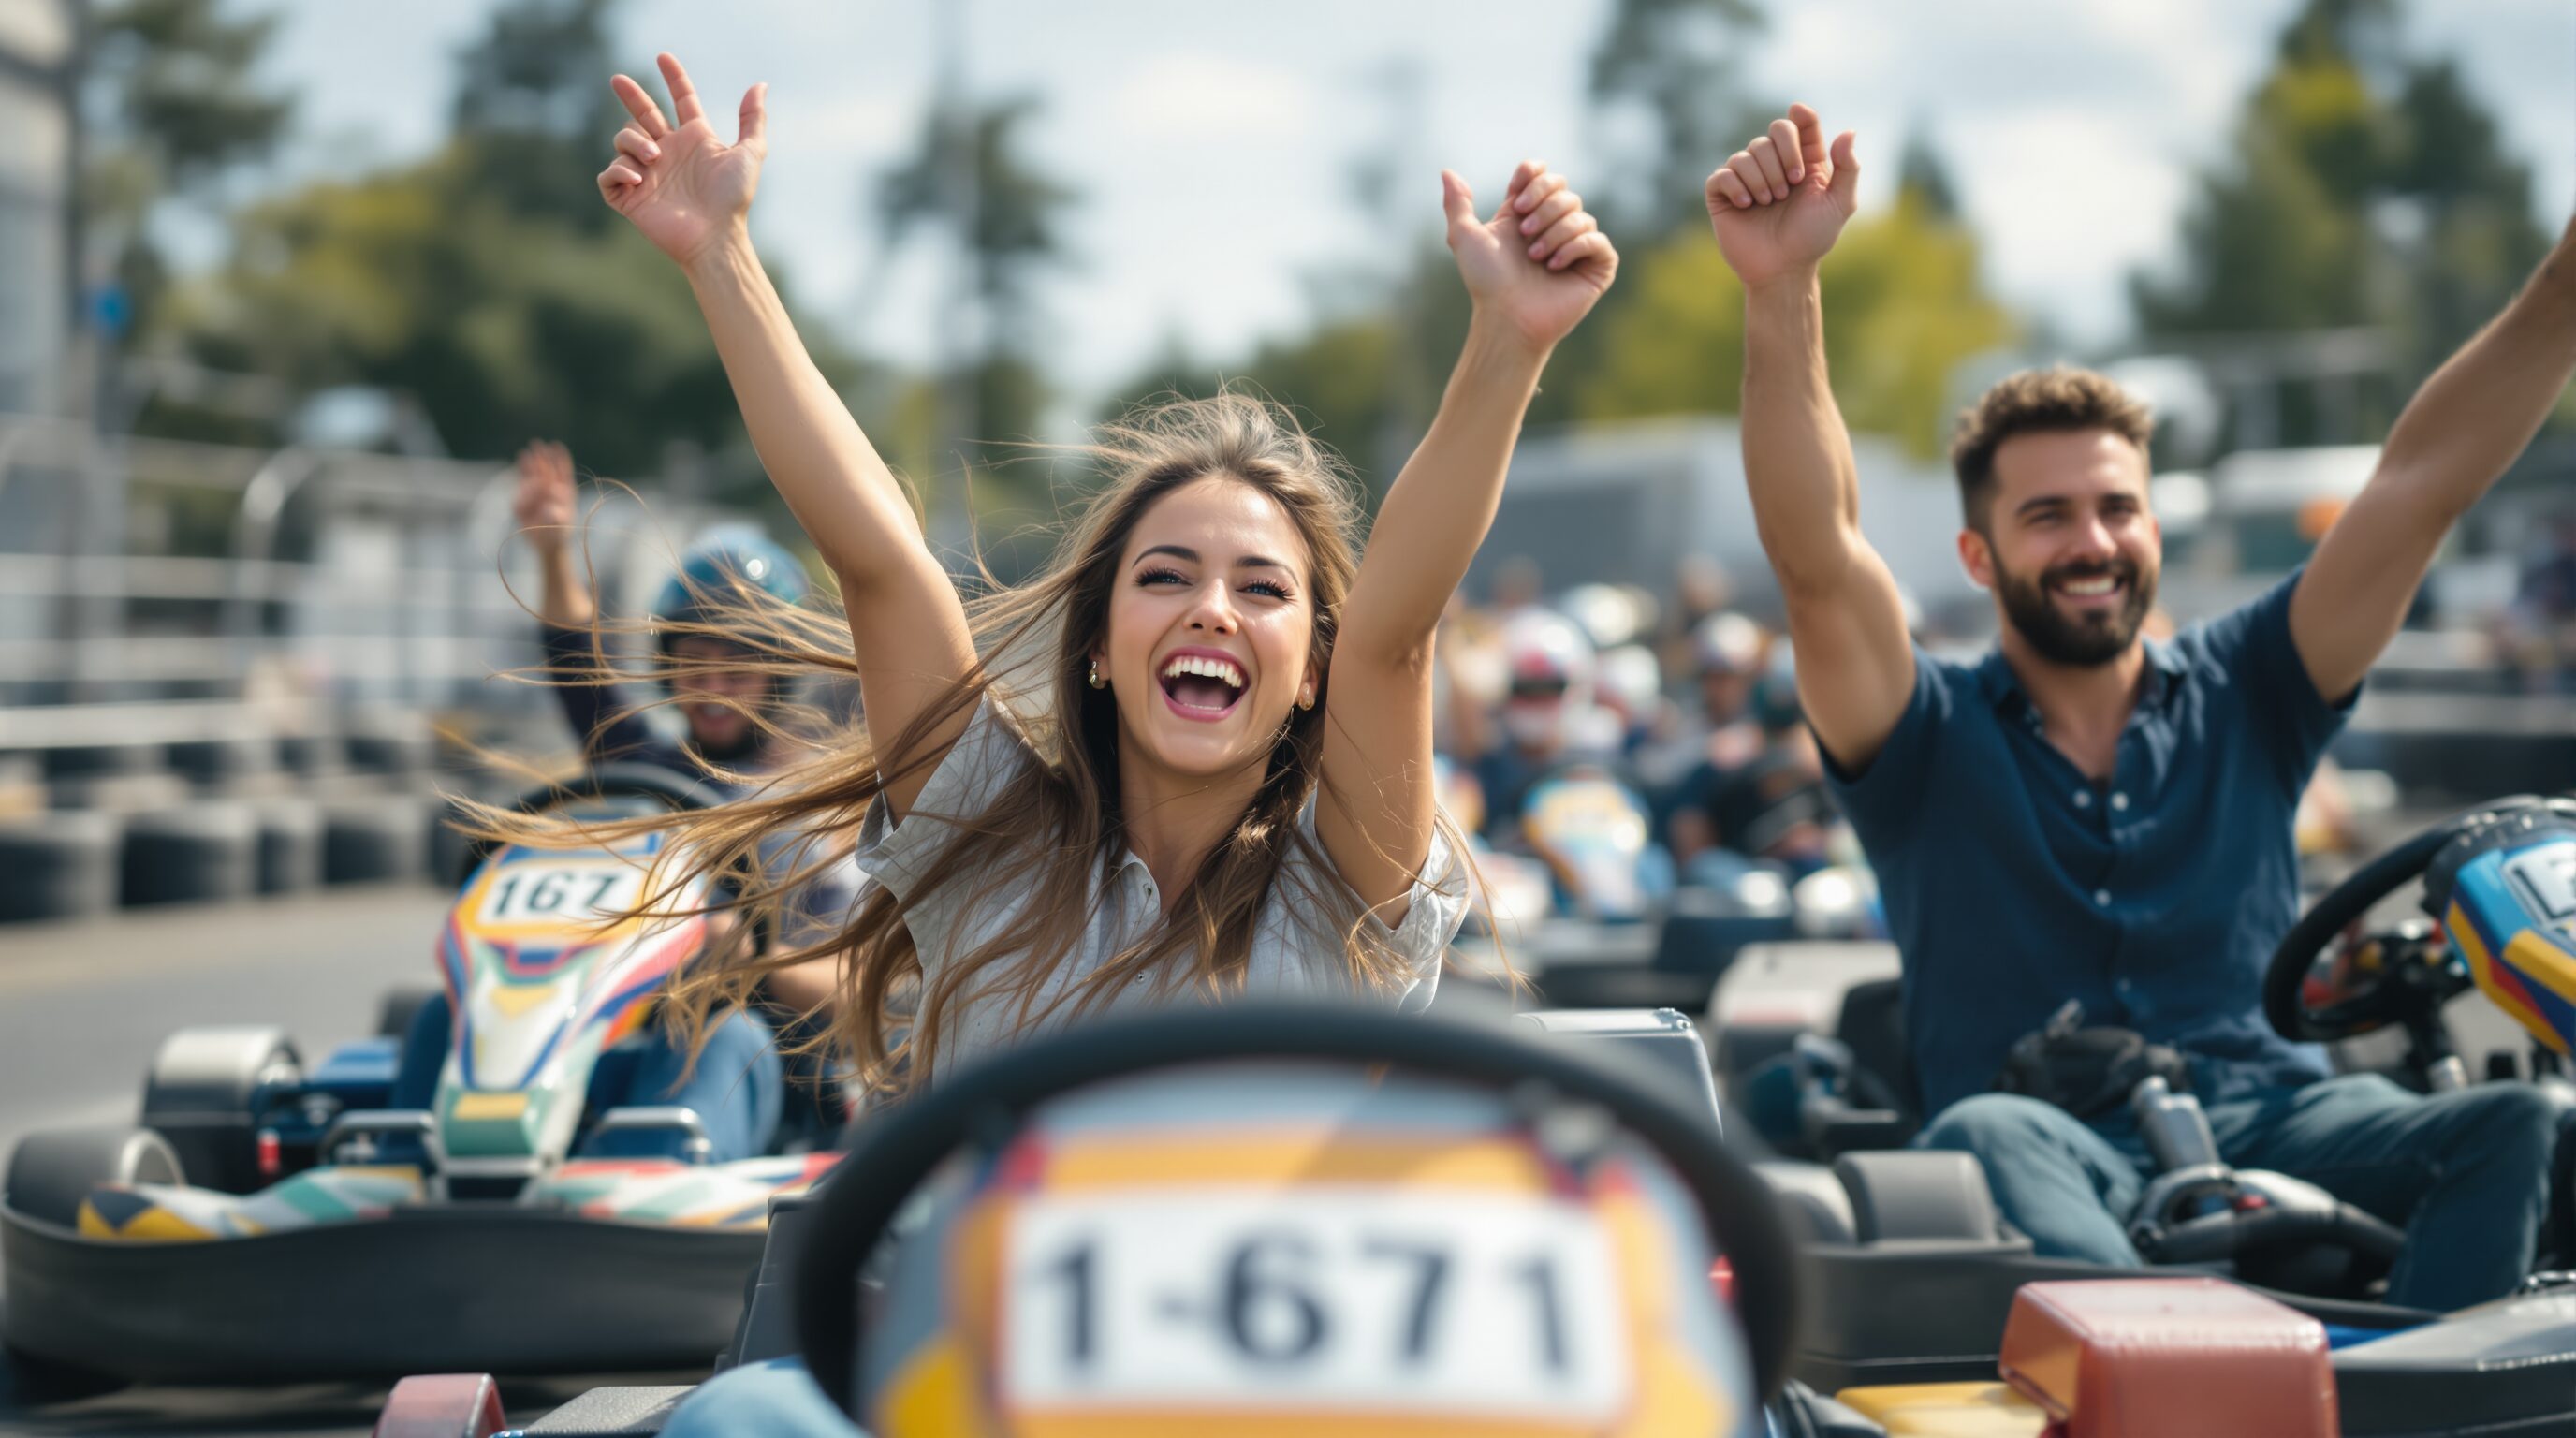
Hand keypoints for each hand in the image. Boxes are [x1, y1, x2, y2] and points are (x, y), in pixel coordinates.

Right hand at [512, 440, 575, 556]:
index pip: (563, 472)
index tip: (556, 446)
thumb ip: (556, 518)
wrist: (546, 545)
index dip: (560, 459)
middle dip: (542, 457)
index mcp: (566, 493)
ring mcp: (538, 494)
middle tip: (537, 443)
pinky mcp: (525, 499)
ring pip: (534, 475)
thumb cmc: (558, 535)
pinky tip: (522, 459)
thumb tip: (549, 509)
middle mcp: (552, 490)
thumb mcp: (560, 528)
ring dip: (530, 464)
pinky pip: (523, 486)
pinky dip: (523, 475)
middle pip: (547, 470)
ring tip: (525, 453)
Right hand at [598, 53, 766, 267]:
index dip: (674, 78)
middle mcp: (668, 152)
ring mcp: (648, 173)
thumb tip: (760, 85)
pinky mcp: (630, 197)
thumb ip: (752, 119)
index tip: (662, 57)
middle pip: (643, 114)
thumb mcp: (749, 153)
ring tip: (654, 157)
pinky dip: (619, 171)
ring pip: (623, 139)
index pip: (680, 101)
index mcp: (693, 139)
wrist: (716, 236)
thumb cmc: (733, 199)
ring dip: (634, 141)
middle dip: (631, 95)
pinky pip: (609, 175)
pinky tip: (640, 178)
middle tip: (618, 79)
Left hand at [1443, 162, 1618, 351]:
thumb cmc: (1486, 282)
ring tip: (1536, 258)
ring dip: (1554, 233)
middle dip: (1543, 207)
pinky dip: (1576, 247)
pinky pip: (1598, 240)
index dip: (1533, 179)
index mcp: (1527, 215)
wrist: (1506, 316)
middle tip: (1524, 233)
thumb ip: (1457, 203)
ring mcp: (1578, 246)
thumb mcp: (1464, 237)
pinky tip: (1555, 266)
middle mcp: (1553, 226)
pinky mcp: (1596, 267)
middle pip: (1564, 190)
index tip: (1517, 200)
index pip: (1542, 175)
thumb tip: (1446, 172)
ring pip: (1580, 215)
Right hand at [1704, 104, 1859, 289]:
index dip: (1801, 116)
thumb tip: (1848, 132)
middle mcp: (1774, 164)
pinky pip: (1723, 174)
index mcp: (1803, 161)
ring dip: (1762, 179)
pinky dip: (1737, 186)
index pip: (1800, 124)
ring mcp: (1746, 178)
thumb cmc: (1812, 239)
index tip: (1799, 114)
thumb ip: (1848, 167)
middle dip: (1783, 157)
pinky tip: (1746, 205)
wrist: (1783, 269)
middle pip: (1773, 133)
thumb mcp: (1840, 204)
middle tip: (1790, 187)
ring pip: (1747, 153)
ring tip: (1768, 204)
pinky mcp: (1722, 194)